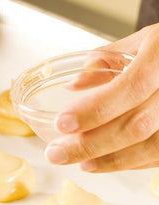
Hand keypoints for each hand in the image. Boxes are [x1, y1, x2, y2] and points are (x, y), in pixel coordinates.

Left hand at [45, 23, 158, 171]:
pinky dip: (130, 162)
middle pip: (137, 125)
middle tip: (56, 153)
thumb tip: (73, 85)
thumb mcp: (144, 41)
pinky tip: (105, 162)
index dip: (95, 109)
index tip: (62, 123)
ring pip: (150, 147)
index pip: (131, 87)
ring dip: (110, 160)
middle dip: (91, 144)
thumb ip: (107, 60)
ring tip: (80, 162)